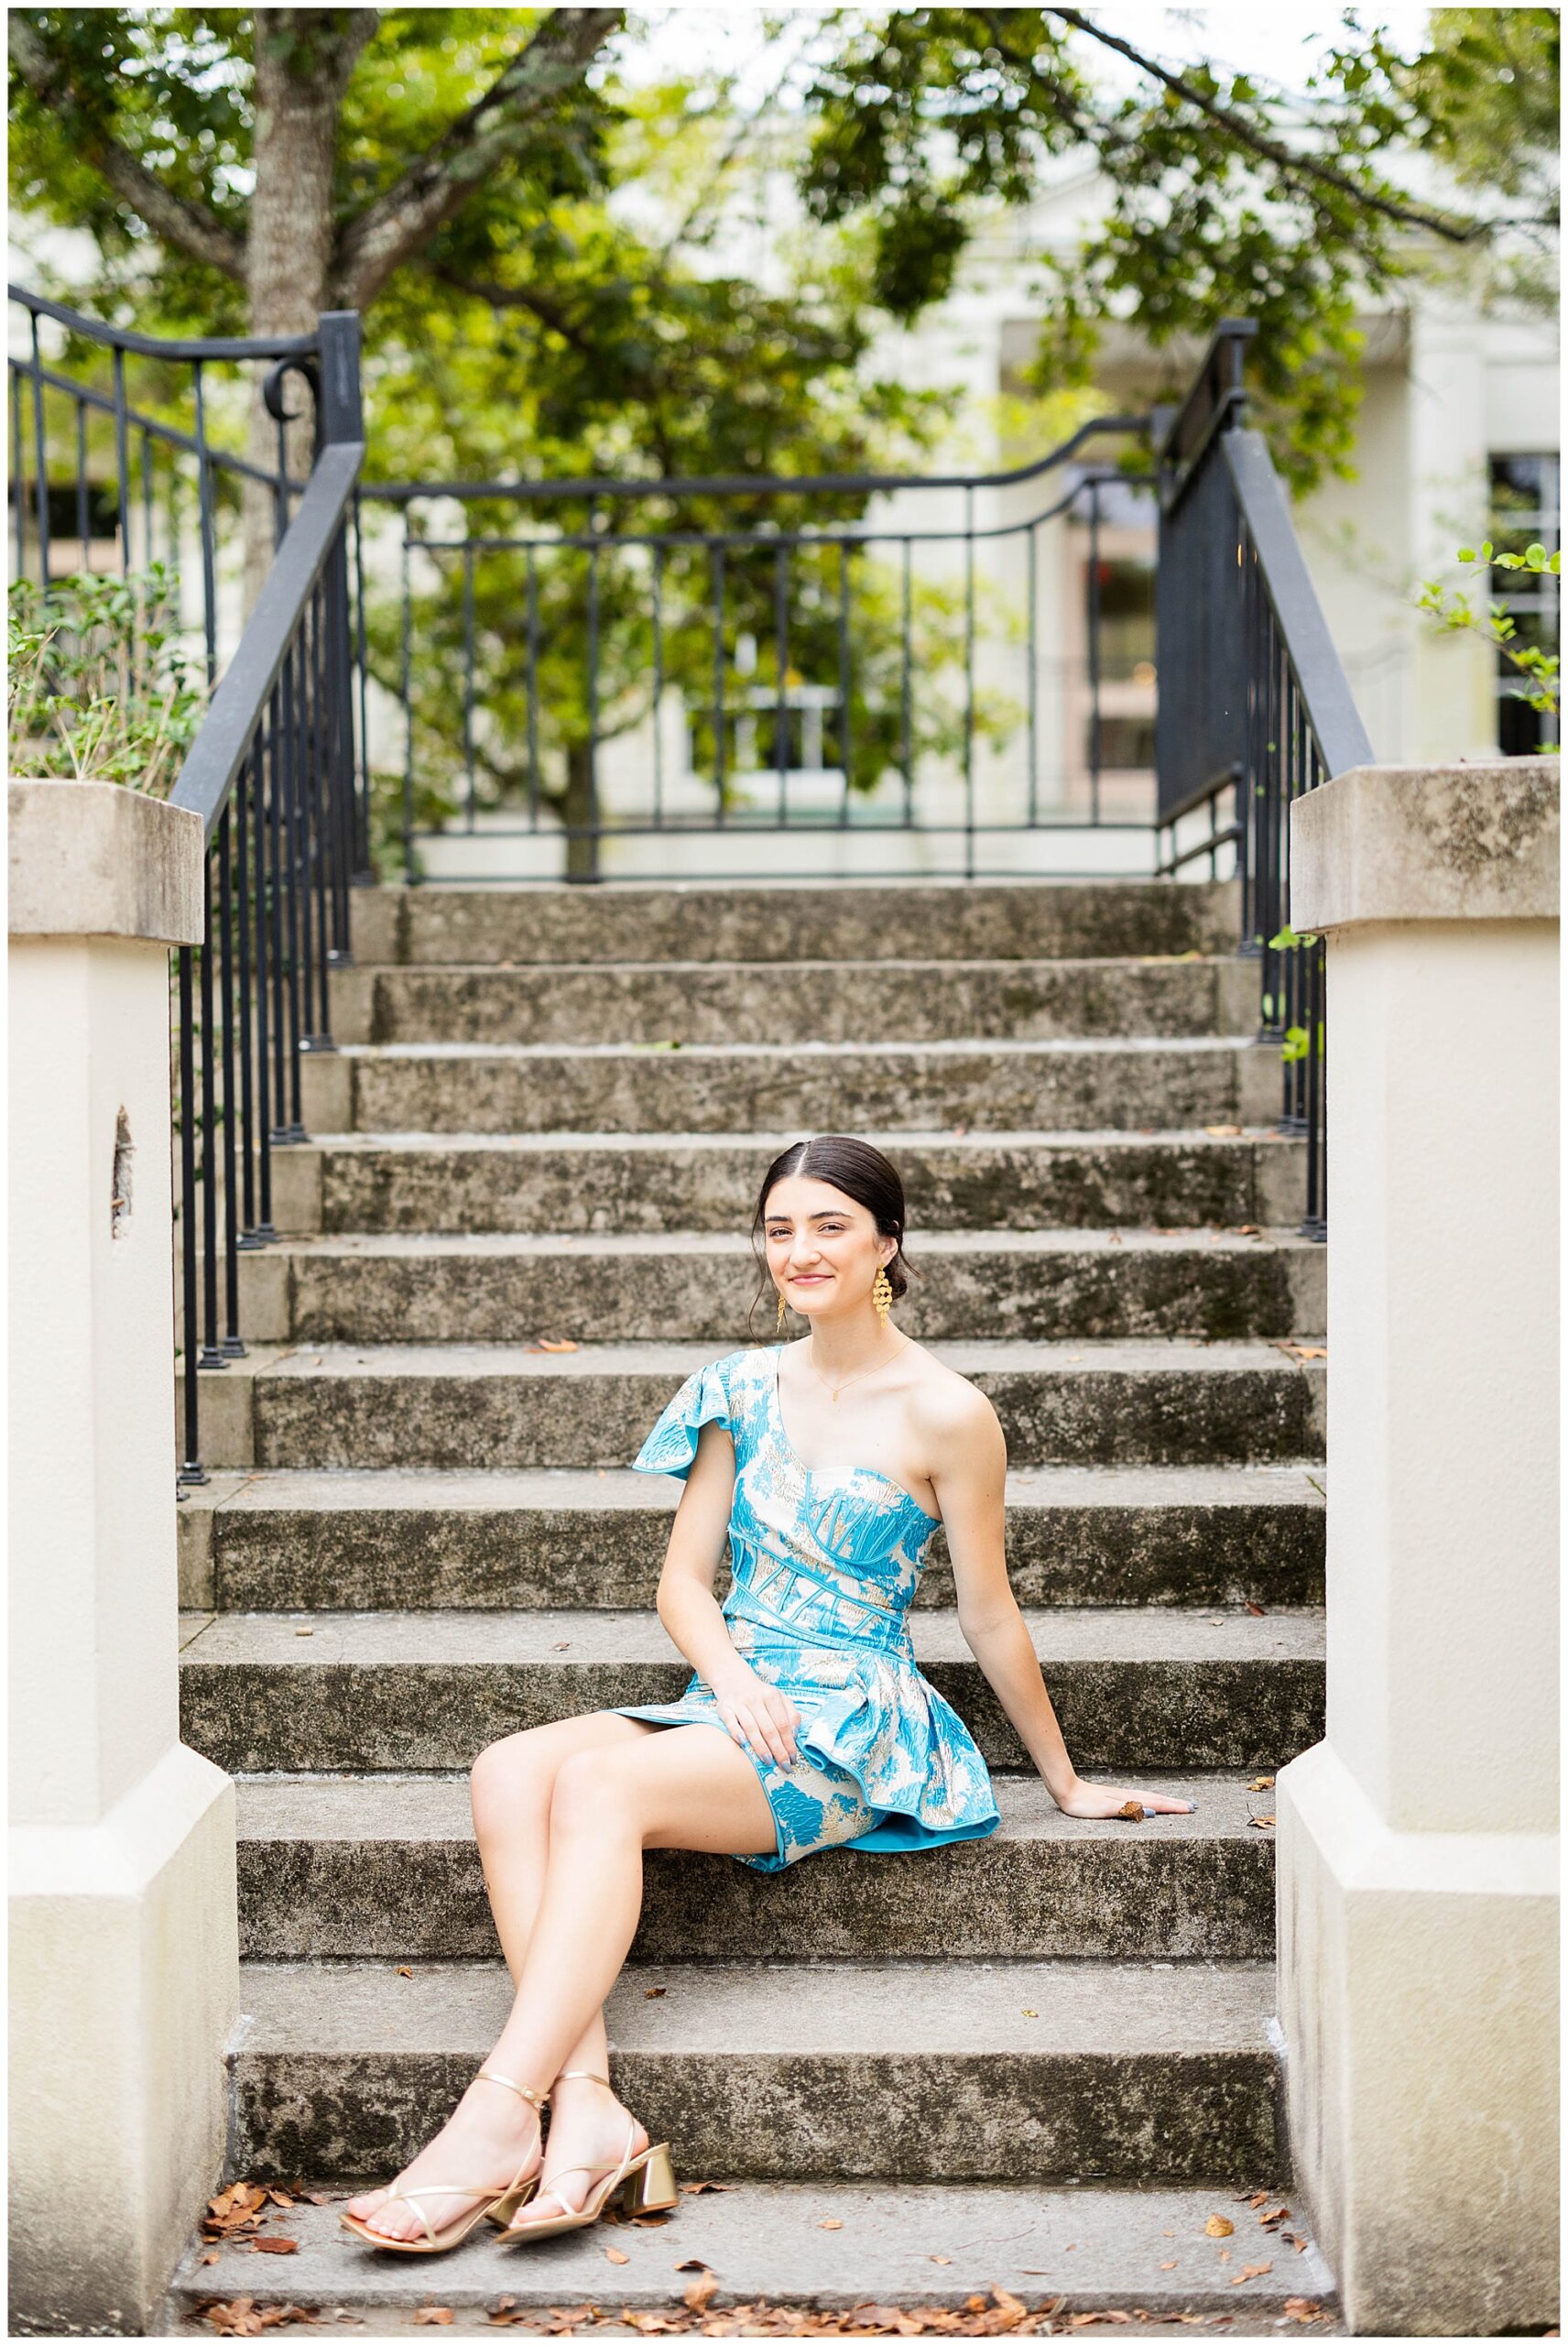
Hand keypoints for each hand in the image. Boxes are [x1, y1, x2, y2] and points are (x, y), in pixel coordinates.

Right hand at [709, 1667, 801, 1768]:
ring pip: (751, 1727)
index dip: (789, 1743)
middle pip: (769, 1729)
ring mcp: (739, 1703)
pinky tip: (743, 1744)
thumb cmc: (761, 1695)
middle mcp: (756, 1699)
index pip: (783, 1724)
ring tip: (768, 1761)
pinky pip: (730, 1722)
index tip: (793, 1759)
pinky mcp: (725, 1708)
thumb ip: (791, 1714)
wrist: (734, 1680)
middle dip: (778, 1750)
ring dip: (760, 1746)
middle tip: (784, 1766)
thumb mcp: (780, 1698)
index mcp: (772, 1696)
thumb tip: (794, 1735)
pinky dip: (737, 1733)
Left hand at [1051, 1776, 1196, 1818]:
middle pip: (1158, 1799)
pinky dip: (1152, 1801)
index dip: (1175, 1807)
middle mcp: (1129, 1797)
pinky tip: (1151, 1804)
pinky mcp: (1115, 1798)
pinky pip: (1140, 1799)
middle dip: (1176, 1803)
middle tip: (1194, 1807)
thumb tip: (1152, 1813)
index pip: (1158, 1804)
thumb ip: (1128, 1811)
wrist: (1066, 1791)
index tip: (1192, 1809)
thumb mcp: (1106, 1809)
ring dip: (1166, 1801)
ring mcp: (1122, 1796)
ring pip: (1150, 1798)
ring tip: (1179, 1804)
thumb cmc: (1083, 1803)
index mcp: (1129, 1800)